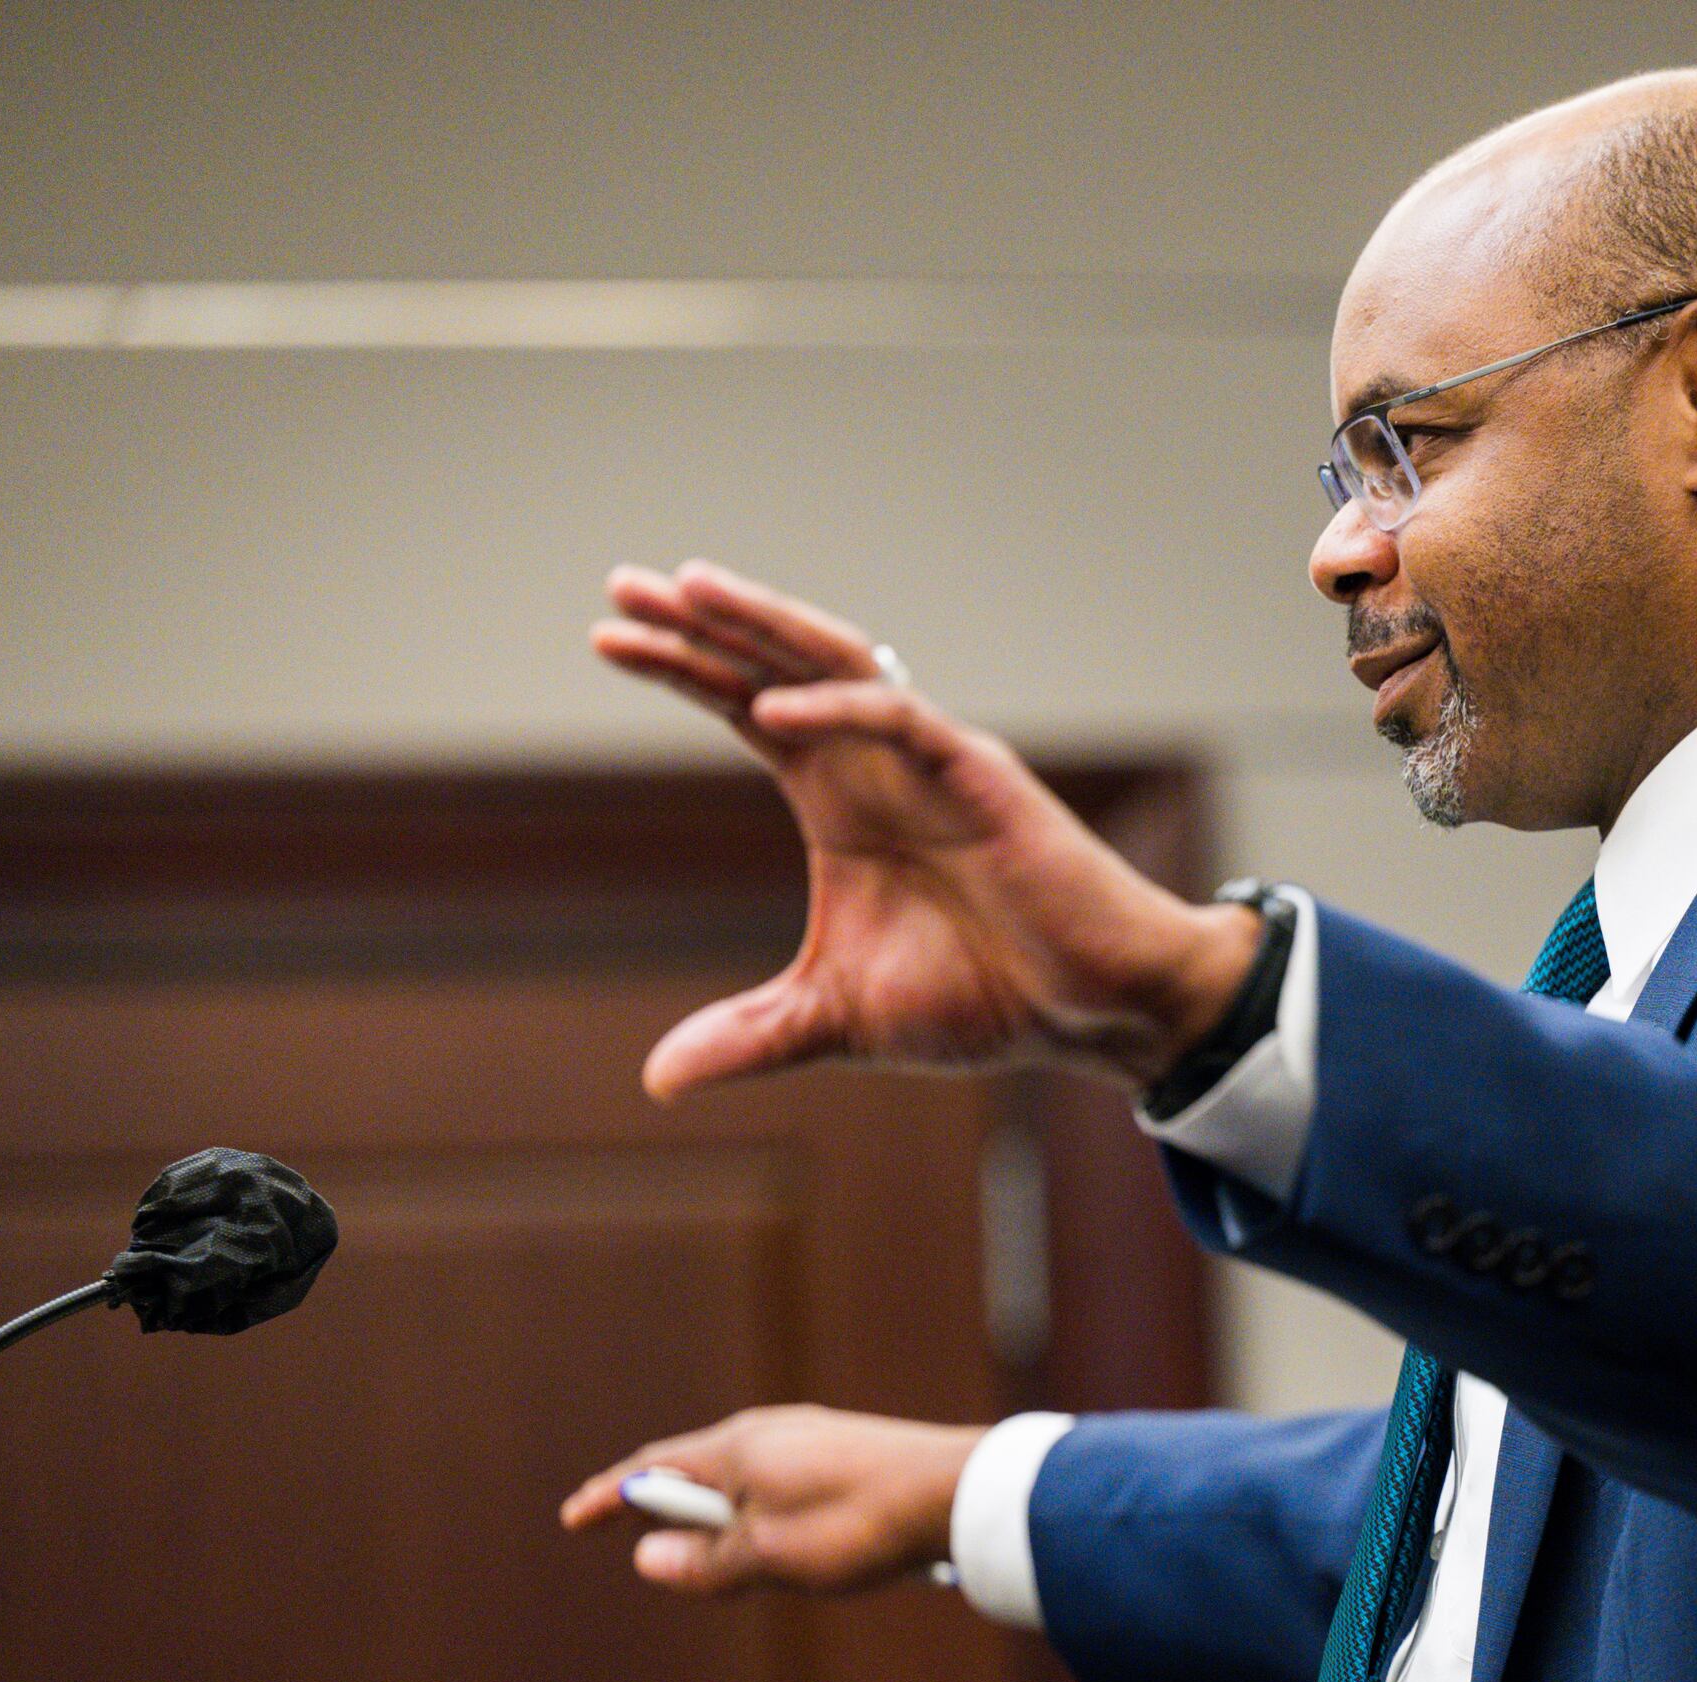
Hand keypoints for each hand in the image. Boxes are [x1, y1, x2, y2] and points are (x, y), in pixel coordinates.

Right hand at [560, 1406, 983, 1596]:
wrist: (960, 1493)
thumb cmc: (860, 1522)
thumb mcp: (769, 1555)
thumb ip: (706, 1562)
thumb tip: (648, 1559)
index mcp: (738, 1446)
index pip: (653, 1468)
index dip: (611, 1497)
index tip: (574, 1519)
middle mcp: (770, 1431)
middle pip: (696, 1471)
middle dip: (664, 1506)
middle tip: (639, 1538)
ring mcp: (811, 1440)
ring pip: (742, 1480)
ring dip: (717, 1517)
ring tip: (713, 1555)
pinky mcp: (847, 1455)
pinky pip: (780, 1485)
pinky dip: (758, 1515)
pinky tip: (781, 1543)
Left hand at [590, 560, 1259, 1095]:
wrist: (1092, 1011)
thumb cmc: (987, 997)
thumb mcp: (837, 1020)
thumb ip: (750, 1036)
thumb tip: (656, 1079)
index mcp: (841, 798)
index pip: (746, 708)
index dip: (681, 671)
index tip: (604, 638)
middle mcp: (878, 762)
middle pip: (777, 666)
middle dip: (701, 626)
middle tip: (622, 587)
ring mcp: (930, 760)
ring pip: (837, 665)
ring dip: (764, 626)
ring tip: (690, 591)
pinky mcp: (982, 777)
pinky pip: (902, 722)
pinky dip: (838, 712)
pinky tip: (770, 713)